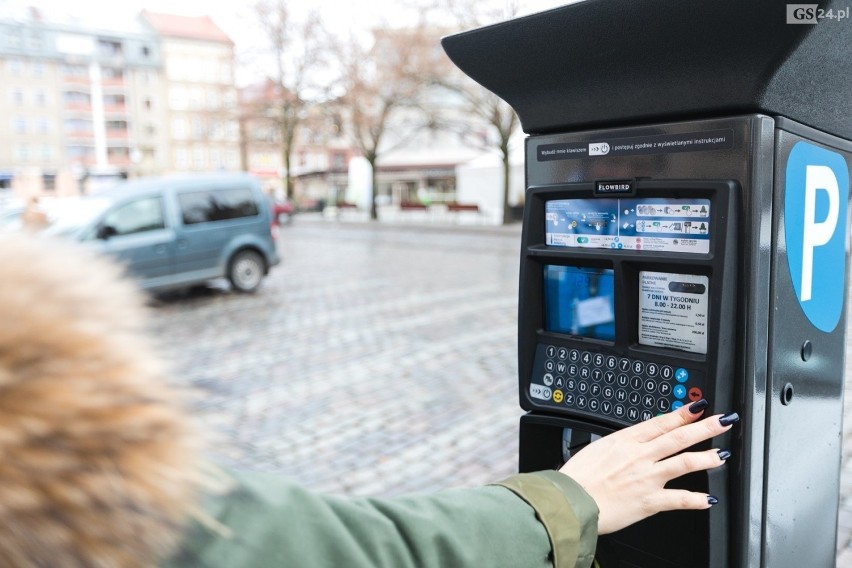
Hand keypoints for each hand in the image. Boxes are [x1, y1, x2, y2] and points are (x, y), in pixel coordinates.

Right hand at [558, 400, 736, 533]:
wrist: (571, 499)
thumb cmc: (579, 477)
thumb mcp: (599, 449)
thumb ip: (622, 446)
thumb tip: (635, 442)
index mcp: (626, 440)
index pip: (662, 422)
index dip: (683, 413)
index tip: (699, 407)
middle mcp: (640, 456)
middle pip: (679, 437)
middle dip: (705, 427)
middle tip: (724, 421)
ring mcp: (647, 477)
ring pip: (684, 463)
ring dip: (707, 458)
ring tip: (722, 455)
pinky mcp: (649, 500)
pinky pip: (678, 499)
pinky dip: (696, 500)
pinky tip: (709, 499)